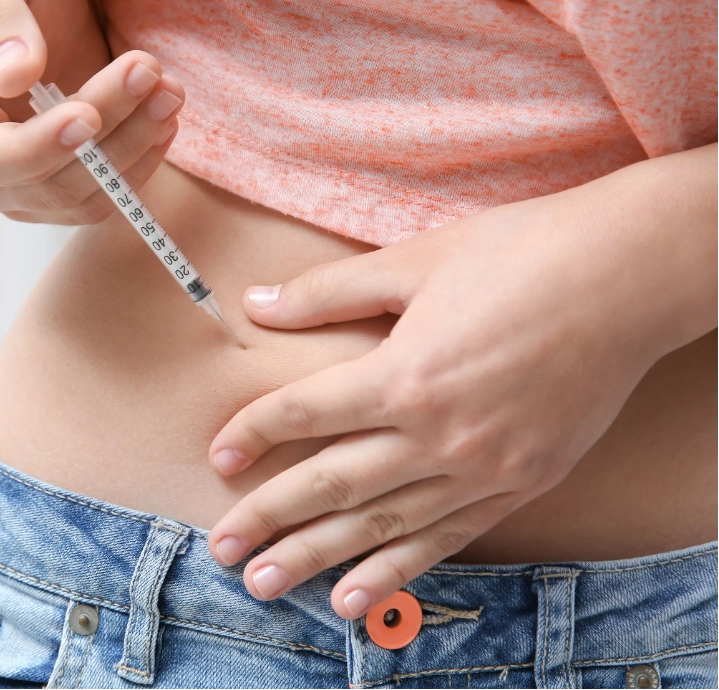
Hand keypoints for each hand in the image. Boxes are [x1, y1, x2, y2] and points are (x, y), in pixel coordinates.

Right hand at [0, 0, 184, 223]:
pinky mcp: (53, 193)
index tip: (86, 118)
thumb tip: (13, 77)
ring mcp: (9, 187)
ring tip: (167, 91)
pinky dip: (139, 160)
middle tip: (150, 76)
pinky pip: (101, 197)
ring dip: (132, 147)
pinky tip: (161, 116)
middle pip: (36, 183)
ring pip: (77, 197)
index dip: (31, 151)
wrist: (51, 1)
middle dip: (103, 136)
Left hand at [206, 146, 716, 619]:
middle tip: (222, 550)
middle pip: (332, 483)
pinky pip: (446, 536)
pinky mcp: (522, 482)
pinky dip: (397, 568)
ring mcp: (483, 467)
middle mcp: (439, 433)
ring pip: (382, 523)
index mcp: (405, 373)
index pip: (305, 414)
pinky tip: (357, 596)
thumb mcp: (417, 261)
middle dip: (269, 518)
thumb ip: (329, 292)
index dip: (253, 434)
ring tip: (266, 585)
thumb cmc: (522, 254)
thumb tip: (256, 304)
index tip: (217, 457)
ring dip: (319, 557)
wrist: (632, 276)